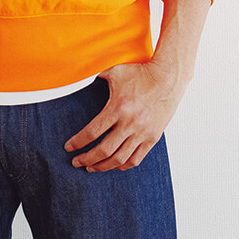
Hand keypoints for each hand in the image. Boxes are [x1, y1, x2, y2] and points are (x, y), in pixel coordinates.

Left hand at [64, 60, 189, 170]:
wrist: (170, 77)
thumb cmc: (141, 73)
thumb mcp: (116, 71)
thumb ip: (95, 76)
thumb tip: (77, 79)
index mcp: (119, 108)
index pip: (92, 132)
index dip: (78, 143)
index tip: (68, 147)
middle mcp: (131, 123)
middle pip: (103, 151)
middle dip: (86, 159)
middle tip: (76, 162)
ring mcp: (143, 133)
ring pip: (118, 159)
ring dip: (102, 167)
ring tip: (91, 168)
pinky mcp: (152, 138)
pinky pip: (135, 159)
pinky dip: (122, 166)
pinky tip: (112, 165)